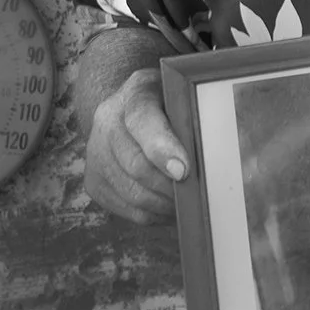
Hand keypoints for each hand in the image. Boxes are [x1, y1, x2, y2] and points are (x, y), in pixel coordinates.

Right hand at [84, 68, 188, 222]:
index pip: (144, 121)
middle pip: (137, 166)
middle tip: (195, 194)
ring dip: (164, 204)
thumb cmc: (169, 105)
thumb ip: (192, 114)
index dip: (163, 149)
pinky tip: (170, 208)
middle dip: (170, 187)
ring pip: (133, 193)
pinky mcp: (94, 182)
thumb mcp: (181, 96)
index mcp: (135, 94)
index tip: (184, 172)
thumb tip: (215, 150)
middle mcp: (107, 122)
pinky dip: (154, 215)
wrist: (129, 110)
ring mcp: (96, 154)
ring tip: (186, 203)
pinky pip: (127, 210)